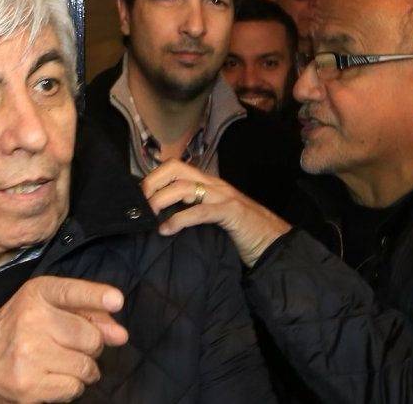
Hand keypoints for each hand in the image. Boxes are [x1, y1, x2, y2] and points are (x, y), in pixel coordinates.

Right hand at [0, 276, 127, 402]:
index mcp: (37, 294)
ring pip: (86, 366)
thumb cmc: (20, 330)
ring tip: (62, 364)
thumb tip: (120, 335)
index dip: (97, 296)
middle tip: (73, 347)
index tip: (117, 301)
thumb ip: (88, 313)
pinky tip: (53, 379)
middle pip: (91, 338)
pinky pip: (74, 388)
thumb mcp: (47, 308)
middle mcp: (31, 319)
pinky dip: (71, 387)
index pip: (72, 292)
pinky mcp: (28, 384)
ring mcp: (28, 353)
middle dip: (92, 347)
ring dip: (83, 370)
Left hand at [141, 159, 290, 266]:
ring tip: (149, 216)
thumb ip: (192, 210)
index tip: (137, 197)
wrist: (275, 244)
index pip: (175, 168)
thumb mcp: (212, 217)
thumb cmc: (241, 233)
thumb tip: (162, 216)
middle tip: (140, 204)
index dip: (153, 178)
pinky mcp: (231, 212)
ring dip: (160, 200)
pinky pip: (200, 211)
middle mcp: (214, 184)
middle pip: (176, 169)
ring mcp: (223, 196)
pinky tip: (166, 230)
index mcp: (208, 184)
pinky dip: (179, 220)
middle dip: (152, 183)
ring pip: (184, 187)